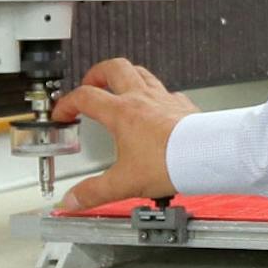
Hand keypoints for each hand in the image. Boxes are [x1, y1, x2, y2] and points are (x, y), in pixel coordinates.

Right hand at [50, 58, 198, 211]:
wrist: (205, 155)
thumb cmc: (170, 162)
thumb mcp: (123, 183)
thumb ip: (94, 192)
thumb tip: (73, 200)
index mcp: (122, 113)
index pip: (85, 97)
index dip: (67, 103)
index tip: (62, 113)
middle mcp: (142, 99)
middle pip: (113, 68)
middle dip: (96, 73)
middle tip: (90, 84)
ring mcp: (164, 98)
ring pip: (141, 72)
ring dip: (126, 75)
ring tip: (119, 85)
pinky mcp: (183, 105)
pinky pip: (167, 90)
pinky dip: (156, 93)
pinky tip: (156, 104)